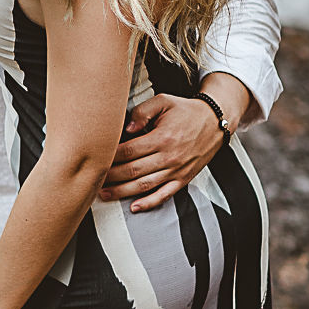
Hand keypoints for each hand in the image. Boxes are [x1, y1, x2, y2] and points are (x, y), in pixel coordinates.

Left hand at [103, 94, 222, 211]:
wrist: (216, 122)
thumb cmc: (186, 110)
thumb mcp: (164, 101)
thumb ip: (142, 112)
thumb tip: (127, 128)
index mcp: (162, 138)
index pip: (129, 151)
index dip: (110, 157)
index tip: (96, 159)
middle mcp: (169, 157)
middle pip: (133, 170)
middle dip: (111, 177)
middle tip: (92, 179)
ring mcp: (177, 170)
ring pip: (145, 185)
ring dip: (123, 192)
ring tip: (104, 194)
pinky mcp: (183, 179)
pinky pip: (165, 194)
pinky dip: (150, 202)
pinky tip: (135, 207)